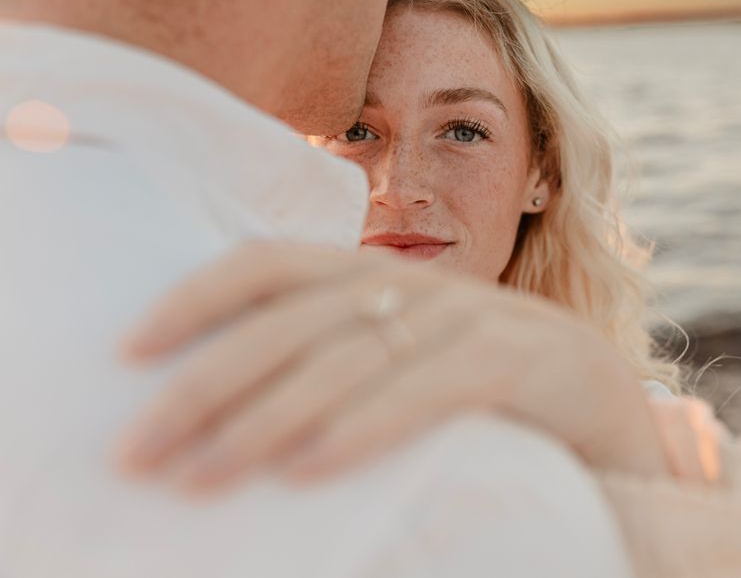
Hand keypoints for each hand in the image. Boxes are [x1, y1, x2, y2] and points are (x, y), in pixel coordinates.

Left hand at [116, 242, 669, 492]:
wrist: (609, 403)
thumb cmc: (488, 392)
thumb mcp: (404, 363)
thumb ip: (339, 359)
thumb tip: (228, 405)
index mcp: (383, 276)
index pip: (272, 263)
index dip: (197, 297)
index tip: (130, 351)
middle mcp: (419, 284)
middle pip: (293, 320)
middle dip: (208, 383)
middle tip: (140, 450)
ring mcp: (472, 315)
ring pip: (350, 357)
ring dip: (267, 418)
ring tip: (204, 476)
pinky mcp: (519, 358)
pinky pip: (428, 389)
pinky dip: (364, 427)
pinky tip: (308, 469)